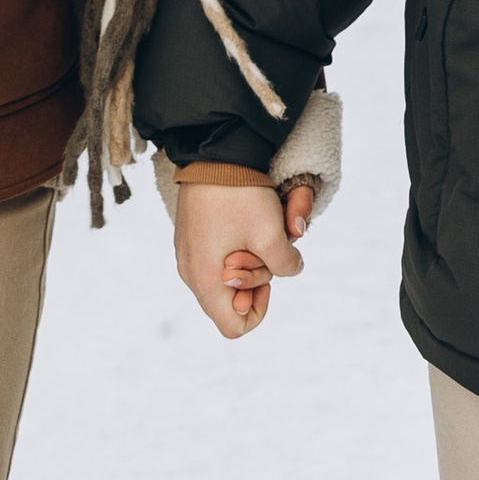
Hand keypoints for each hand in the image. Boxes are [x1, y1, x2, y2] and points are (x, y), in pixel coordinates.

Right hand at [174, 171, 305, 339]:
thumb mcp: (271, 234)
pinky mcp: (191, 238)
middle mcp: (190, 272)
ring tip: (256, 232)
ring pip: (226, 279)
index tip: (270, 278)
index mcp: (205, 279)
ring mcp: (188, 254)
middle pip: (230, 302)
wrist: (213, 153)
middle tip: (264, 248)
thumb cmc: (240, 195)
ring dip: (250, 262)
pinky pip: (218, 259)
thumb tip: (290, 269)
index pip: (234, 326)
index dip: (259, 310)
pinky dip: (238, 249)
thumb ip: (286, 265)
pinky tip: (246, 224)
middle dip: (257, 280)